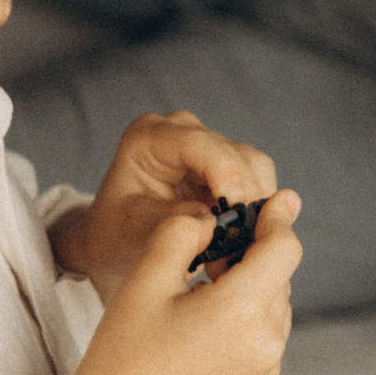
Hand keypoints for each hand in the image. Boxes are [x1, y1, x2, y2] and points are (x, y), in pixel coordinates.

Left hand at [52, 112, 278, 304]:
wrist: (116, 244)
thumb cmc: (117, 236)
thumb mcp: (135, 234)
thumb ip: (174, 223)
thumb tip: (217, 220)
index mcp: (149, 137)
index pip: (200, 145)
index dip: (226, 172)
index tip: (238, 207)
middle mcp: (183, 130)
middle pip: (235, 154)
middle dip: (245, 197)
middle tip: (245, 240)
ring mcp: (209, 144)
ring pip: (255, 166)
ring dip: (256, 205)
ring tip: (242, 244)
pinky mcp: (229, 163)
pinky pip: (259, 180)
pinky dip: (259, 208)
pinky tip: (246, 236)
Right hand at [66, 191, 301, 374]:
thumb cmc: (121, 356)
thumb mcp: (146, 282)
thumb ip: (184, 234)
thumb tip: (213, 215)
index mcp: (243, 308)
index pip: (284, 248)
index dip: (278, 219)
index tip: (274, 200)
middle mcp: (267, 340)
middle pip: (280, 276)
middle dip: (257, 256)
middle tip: (221, 247)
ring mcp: (266, 367)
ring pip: (276, 306)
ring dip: (254, 288)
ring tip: (207, 289)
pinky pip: (267, 336)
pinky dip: (249, 320)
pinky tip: (207, 325)